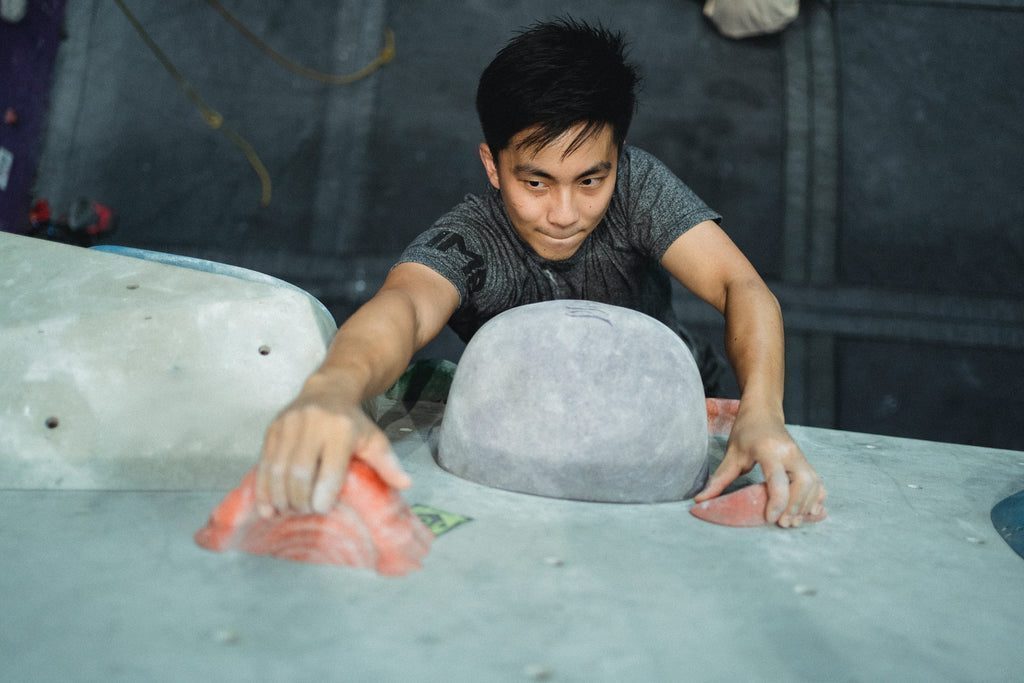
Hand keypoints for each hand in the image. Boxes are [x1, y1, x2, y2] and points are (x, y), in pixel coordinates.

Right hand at [255, 380, 411, 515]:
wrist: (327, 390)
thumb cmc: (353, 422)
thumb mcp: (374, 439)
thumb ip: (388, 463)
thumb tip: (406, 485)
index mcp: (341, 430)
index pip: (330, 470)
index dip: (324, 495)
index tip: (323, 510)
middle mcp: (312, 425)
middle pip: (300, 473)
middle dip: (300, 500)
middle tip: (305, 513)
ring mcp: (289, 426)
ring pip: (278, 470)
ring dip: (281, 498)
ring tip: (288, 512)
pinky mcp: (273, 429)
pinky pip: (263, 464)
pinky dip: (263, 489)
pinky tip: (267, 507)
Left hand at [694, 407, 825, 526]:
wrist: (763, 412)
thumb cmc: (746, 432)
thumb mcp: (731, 454)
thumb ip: (719, 479)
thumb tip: (700, 500)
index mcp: (769, 450)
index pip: (778, 479)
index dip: (777, 502)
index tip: (771, 519)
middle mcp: (790, 452)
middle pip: (803, 483)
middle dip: (795, 506)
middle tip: (783, 524)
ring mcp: (801, 456)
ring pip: (813, 483)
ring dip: (805, 505)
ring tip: (793, 521)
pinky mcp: (806, 461)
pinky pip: (818, 482)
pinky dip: (816, 498)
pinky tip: (810, 512)